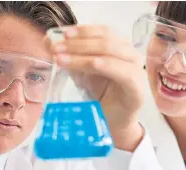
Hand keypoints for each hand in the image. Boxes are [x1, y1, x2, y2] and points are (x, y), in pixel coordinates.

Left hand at [47, 25, 144, 150]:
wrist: (112, 123)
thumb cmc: (99, 96)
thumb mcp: (81, 73)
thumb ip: (69, 57)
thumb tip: (48, 41)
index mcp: (119, 48)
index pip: (102, 31)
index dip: (82, 30)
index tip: (60, 34)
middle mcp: (130, 56)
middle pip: (105, 40)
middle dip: (77, 43)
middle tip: (55, 47)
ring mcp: (136, 71)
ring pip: (110, 52)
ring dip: (83, 53)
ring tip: (60, 58)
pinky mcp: (137, 89)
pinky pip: (123, 73)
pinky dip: (105, 65)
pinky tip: (90, 64)